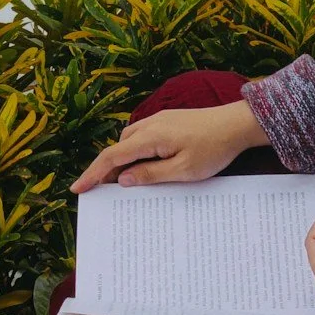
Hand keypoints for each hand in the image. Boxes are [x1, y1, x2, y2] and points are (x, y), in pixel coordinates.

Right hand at [71, 102, 265, 191]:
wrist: (237, 124)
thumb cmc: (214, 149)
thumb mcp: (183, 170)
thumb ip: (150, 175)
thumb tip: (122, 180)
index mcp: (150, 137)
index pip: (112, 157)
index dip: (92, 174)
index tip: (77, 188)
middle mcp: (149, 125)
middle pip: (117, 148)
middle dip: (104, 170)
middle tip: (98, 193)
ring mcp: (159, 120)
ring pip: (129, 142)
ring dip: (121, 160)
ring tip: (121, 184)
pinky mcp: (168, 121)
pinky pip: (142, 137)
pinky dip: (134, 153)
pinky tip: (143, 166)